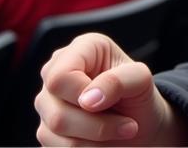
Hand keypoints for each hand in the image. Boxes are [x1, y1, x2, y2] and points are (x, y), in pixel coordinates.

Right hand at [36, 34, 187, 145]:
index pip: (60, 77)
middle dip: (97, 126)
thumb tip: (87, 100)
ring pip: (54, 134)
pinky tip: (103, 142)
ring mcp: (48, 103)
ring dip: (94, 141)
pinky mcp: (46, 130)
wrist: (140, 122)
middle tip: (128, 126)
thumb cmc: (138, 94)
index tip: (109, 103)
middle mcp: (55, 73)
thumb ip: (118, 81)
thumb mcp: (140, 80)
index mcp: (81, 49)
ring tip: (119, 132)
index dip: (81, 96)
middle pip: (57, 113)